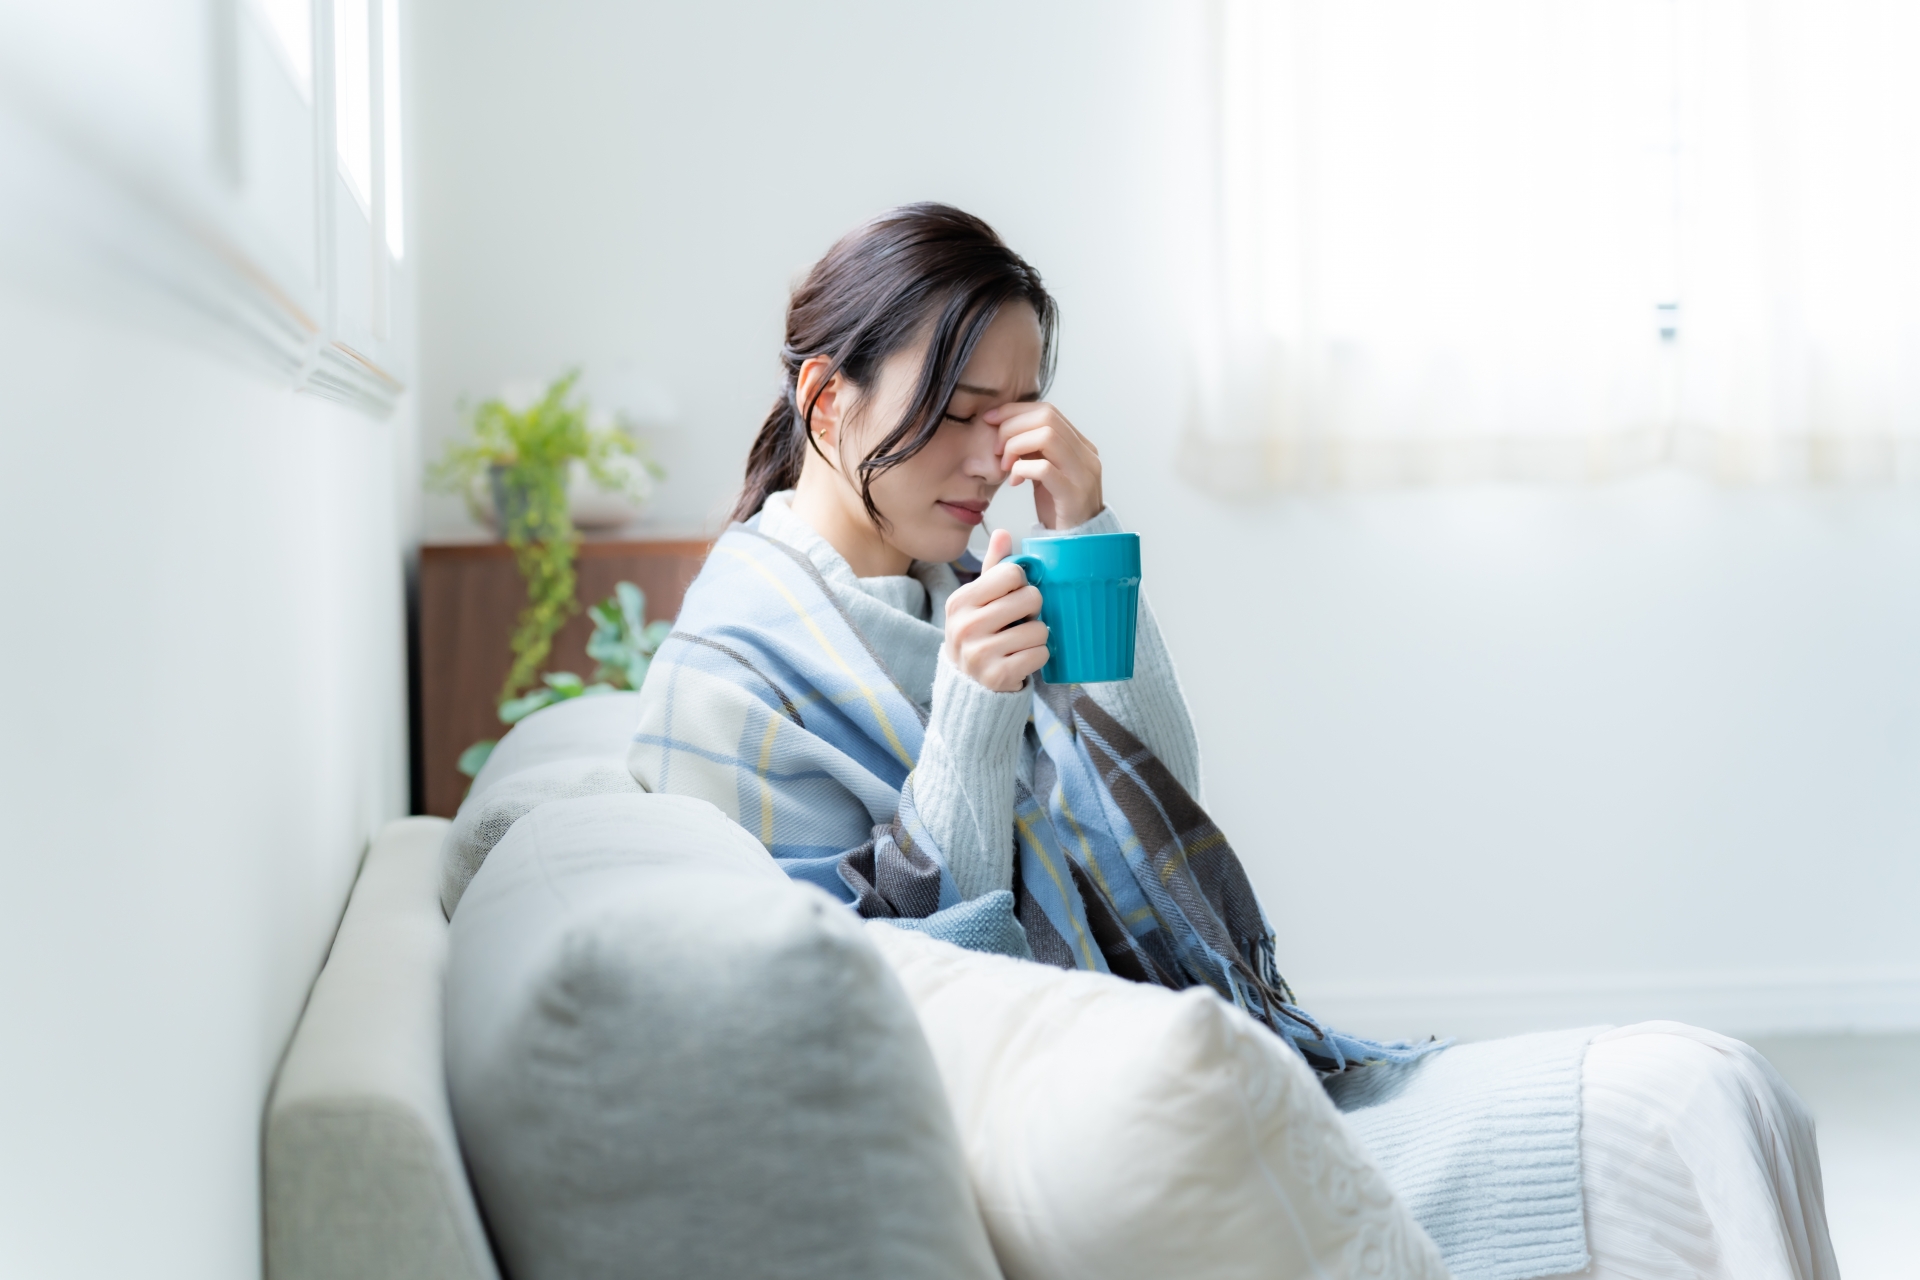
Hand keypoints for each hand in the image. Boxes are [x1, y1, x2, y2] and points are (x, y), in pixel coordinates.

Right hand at [943, 529, 1048, 692]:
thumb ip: (994, 568)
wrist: (968, 685)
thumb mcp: (979, 600)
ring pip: (1040, 629)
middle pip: (1031, 598)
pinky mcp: (997, 676)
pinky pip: (1041, 654)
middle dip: (1034, 610)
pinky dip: (1038, 656)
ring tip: (1020, 643)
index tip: (1013, 597)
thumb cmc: (979, 635)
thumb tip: (1003, 532)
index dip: (1021, 583)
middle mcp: (966, 626)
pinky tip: (1022, 659)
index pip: (1012, 573)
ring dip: (1037, 636)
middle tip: (1020, 621)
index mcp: (961, 601)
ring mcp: (980, 653)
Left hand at [985, 401, 1102, 529]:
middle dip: (1012, 427)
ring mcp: (1083, 473)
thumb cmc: (1056, 508)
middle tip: (996, 448)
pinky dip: (1021, 469)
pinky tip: (1013, 481)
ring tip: (1004, 465)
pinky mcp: (1073, 494)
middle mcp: (1086, 454)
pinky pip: (1044, 468)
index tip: (990, 419)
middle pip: (1046, 418)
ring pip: (1046, 436)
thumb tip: (1006, 426)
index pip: (1047, 411)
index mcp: (1081, 445)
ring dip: (1015, 446)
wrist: (1075, 544)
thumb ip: (1034, 449)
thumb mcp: (1045, 471)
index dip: (1015, 411)